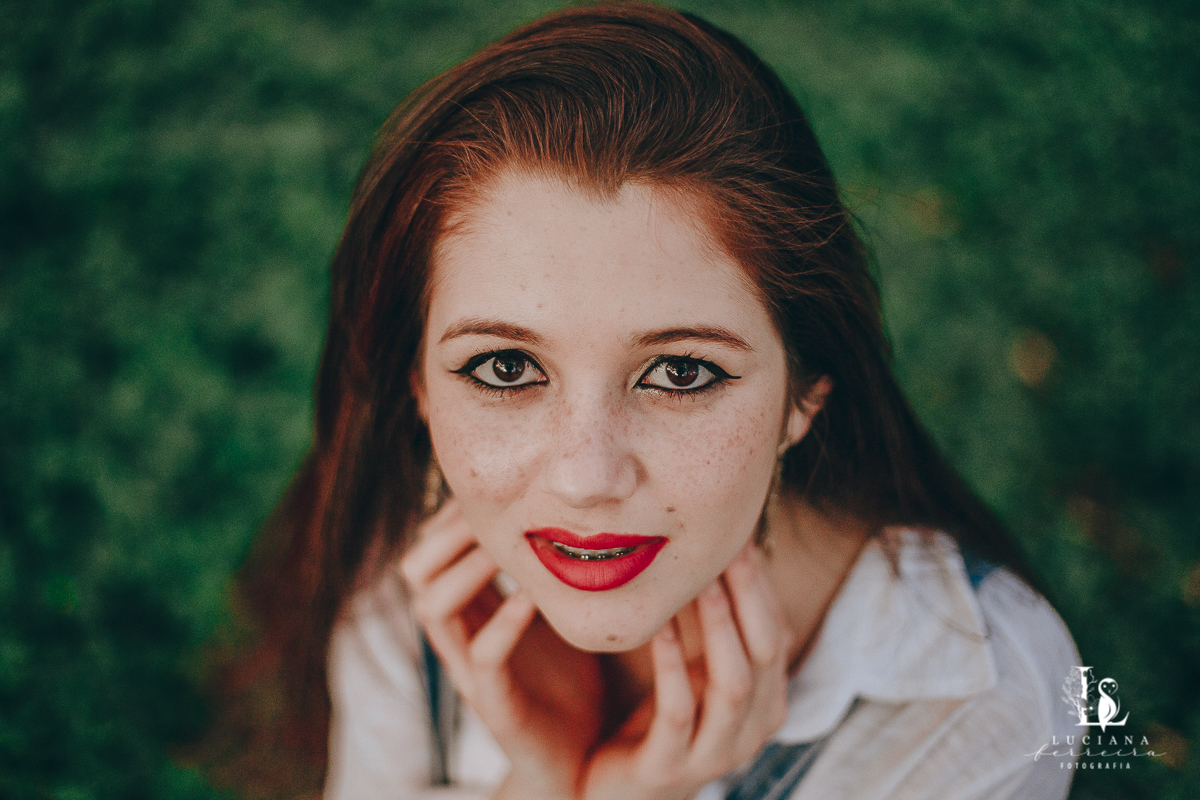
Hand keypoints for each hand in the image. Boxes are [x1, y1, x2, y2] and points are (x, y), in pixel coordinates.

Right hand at [400, 500, 604, 799]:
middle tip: (495, 512)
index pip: (433, 546)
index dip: (453, 514)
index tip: (495, 492)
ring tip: (507, 548)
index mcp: (471, 610)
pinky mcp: (496, 704)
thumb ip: (549, 567)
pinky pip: (483, 658)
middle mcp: (460, 636)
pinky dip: (503, 623)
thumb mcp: (556, 610)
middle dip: (449, 533)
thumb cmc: (572, 676)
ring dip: (467, 570)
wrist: (583, 759)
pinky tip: (531, 599)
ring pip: (432, 608)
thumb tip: (573, 503)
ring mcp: (472, 671)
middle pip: (416, 570)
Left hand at [579, 543, 792, 799]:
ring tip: (700, 582)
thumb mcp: (697, 665)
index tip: (736, 532)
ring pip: (732, 683)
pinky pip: (678, 710)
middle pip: (765, 650)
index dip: (759, 582)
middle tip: (727, 545)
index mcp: (766, 698)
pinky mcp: (669, 766)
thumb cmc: (664, 716)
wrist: (622, 792)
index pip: (776, 629)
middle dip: (749, 594)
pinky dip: (671, 665)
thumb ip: (712, 620)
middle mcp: (753, 727)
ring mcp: (715, 752)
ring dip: (718, 627)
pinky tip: (657, 629)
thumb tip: (718, 543)